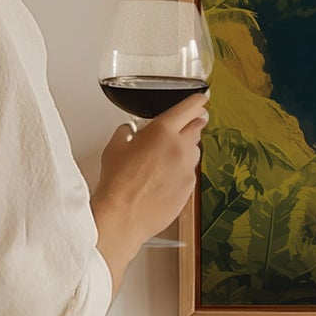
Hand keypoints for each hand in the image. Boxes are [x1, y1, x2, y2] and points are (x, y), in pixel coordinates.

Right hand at [91, 91, 208, 291]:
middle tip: (182, 127)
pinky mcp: (190, 188)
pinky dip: (181, 171)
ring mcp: (188, 169)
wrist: (123, 216)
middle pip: (197, 127)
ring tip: (165, 159)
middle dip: (192, 124)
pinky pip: (190, 173)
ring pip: (194, 151)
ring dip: (185, 149)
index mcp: (162, 131)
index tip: (201, 99)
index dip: (198, 101)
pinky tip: (164, 179)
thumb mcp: (114, 147)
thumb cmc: (117, 183)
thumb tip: (129, 131)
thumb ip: (126, 133)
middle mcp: (180, 147)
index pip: (190, 107)